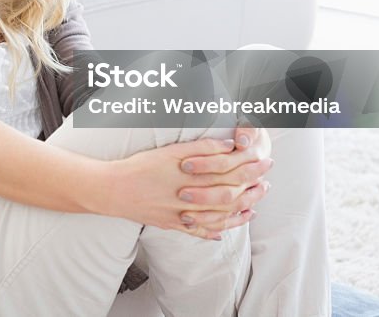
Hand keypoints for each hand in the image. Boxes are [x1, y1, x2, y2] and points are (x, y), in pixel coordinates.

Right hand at [96, 137, 270, 240]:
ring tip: (253, 207)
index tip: (265, 162)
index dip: (250, 167)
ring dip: (239, 213)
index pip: (230, 173)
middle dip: (251, 190)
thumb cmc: (140, 166)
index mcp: (192, 178)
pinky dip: (213, 232)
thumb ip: (201, 148)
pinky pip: (197, 232)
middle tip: (267, 184)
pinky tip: (223, 232)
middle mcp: (190, 199)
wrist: (112, 190)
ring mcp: (182, 215)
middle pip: (229, 196)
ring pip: (218, 218)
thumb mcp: (169, 151)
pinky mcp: (171, 225)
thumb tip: (229, 146)